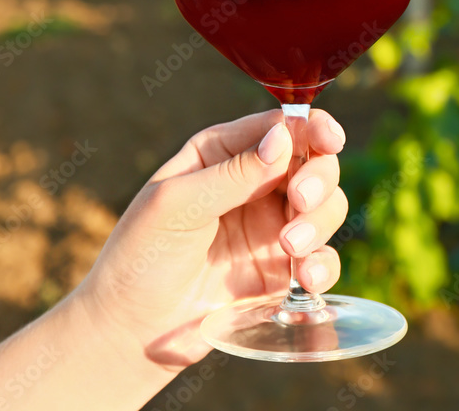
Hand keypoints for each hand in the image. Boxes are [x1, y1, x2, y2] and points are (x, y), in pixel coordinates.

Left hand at [77, 109, 347, 370]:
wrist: (130, 331)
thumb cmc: (141, 255)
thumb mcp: (178, 204)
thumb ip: (232, 173)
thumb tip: (282, 136)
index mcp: (222, 153)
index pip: (278, 127)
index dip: (310, 127)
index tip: (328, 138)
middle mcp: (252, 183)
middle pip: (311, 162)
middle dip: (317, 177)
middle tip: (299, 200)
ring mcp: (270, 227)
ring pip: (325, 206)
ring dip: (320, 221)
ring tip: (292, 248)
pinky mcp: (280, 271)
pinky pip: (321, 258)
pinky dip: (324, 263)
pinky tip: (307, 277)